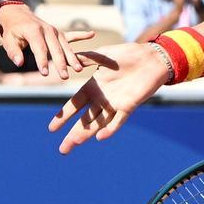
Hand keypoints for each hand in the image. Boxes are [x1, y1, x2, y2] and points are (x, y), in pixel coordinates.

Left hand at [0, 3, 91, 78]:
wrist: (18, 14)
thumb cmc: (12, 30)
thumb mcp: (8, 40)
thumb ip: (14, 52)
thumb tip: (19, 63)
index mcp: (33, 31)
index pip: (39, 48)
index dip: (41, 61)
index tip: (45, 73)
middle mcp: (46, 29)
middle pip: (55, 48)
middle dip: (60, 63)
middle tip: (64, 76)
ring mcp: (54, 31)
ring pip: (65, 45)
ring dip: (72, 57)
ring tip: (78, 69)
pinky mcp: (58, 33)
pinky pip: (71, 35)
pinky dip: (81, 35)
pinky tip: (92, 34)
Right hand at [49, 43, 171, 152]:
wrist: (151, 57)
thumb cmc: (128, 54)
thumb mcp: (103, 54)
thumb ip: (86, 58)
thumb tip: (68, 58)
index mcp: (94, 86)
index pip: (75, 104)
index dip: (64, 116)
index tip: (51, 128)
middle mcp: (102, 99)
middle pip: (84, 119)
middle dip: (73, 134)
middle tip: (63, 149)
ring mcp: (115, 104)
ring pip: (98, 123)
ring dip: (86, 134)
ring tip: (74, 144)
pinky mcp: (128, 105)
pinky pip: (118, 120)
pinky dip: (109, 129)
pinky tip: (100, 137)